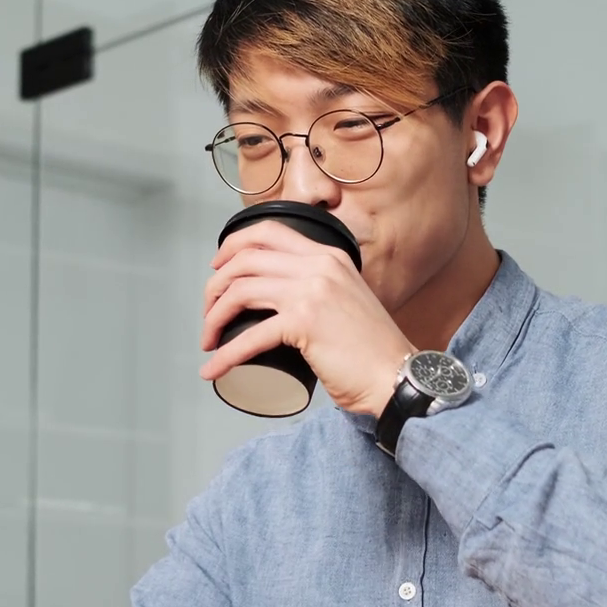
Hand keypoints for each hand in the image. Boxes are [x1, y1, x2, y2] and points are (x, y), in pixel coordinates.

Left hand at [200, 219, 413, 417]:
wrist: (397, 376)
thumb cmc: (372, 350)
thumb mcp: (347, 299)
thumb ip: (323, 289)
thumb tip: (288, 300)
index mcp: (329, 255)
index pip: (269, 230)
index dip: (234, 245)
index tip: (218, 267)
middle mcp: (319, 265)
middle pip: (245, 258)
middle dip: (215, 285)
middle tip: (208, 311)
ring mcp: (312, 292)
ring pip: (240, 290)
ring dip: (214, 316)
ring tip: (208, 339)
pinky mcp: (305, 323)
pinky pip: (249, 336)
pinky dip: (225, 356)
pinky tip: (213, 369)